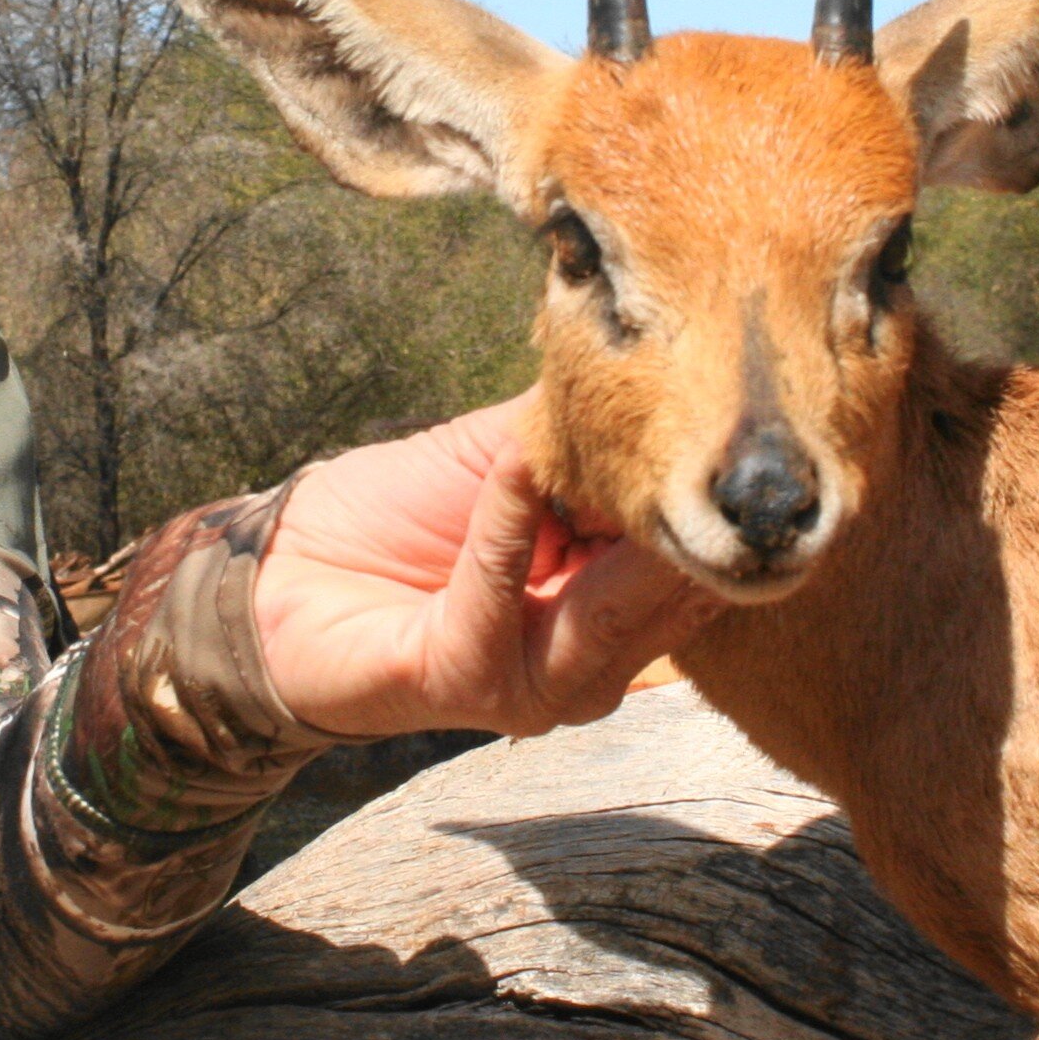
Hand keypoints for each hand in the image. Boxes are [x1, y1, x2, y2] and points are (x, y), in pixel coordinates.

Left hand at [252, 389, 716, 739]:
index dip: (724, 487)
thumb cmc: (399, 513)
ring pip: (614, 606)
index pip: (705, 552)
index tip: (751, 415)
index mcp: (623, 605)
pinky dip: (509, 522)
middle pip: (680, 587)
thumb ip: (583, 428)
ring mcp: (542, 681)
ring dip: (619, 518)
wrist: (286, 575)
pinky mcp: (471, 678)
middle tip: (716, 426)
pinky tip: (514, 467)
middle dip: (694, 507)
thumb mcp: (507, 453)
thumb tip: (662, 358)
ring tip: (629, 439)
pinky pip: (503, 591)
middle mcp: (602, 658)